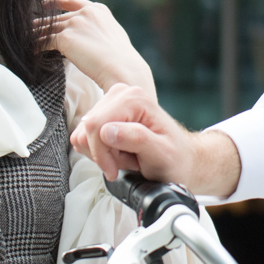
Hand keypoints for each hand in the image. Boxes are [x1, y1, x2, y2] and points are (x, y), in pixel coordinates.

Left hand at [38, 0, 156, 99]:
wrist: (122, 68)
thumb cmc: (122, 60)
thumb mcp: (114, 36)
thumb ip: (100, 31)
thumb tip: (93, 39)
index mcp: (98, 10)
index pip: (73, 1)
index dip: (57, 2)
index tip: (45, 4)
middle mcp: (85, 13)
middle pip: (56, 18)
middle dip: (42, 24)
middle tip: (29, 28)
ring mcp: (74, 24)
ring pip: (47, 29)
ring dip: (35, 35)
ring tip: (25, 41)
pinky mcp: (65, 38)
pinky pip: (44, 41)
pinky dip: (35, 47)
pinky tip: (31, 53)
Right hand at [70, 83, 242, 196]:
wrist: (180, 159)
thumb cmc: (175, 158)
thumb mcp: (161, 153)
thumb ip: (137, 139)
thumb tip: (106, 131)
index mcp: (135, 99)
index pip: (96, 125)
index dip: (102, 154)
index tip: (115, 169)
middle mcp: (121, 94)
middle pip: (87, 130)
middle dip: (103, 154)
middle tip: (127, 161)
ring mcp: (111, 103)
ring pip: (83, 134)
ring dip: (102, 153)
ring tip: (126, 156)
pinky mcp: (104, 114)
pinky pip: (85, 137)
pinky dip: (100, 151)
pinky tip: (119, 153)